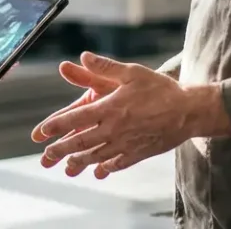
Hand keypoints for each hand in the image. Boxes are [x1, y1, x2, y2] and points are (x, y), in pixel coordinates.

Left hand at [31, 52, 230, 178]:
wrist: (189, 111)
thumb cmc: (160, 89)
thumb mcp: (132, 72)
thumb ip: (105, 67)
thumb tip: (82, 58)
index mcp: (110, 108)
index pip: (76, 118)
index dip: (56, 125)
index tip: (41, 132)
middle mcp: (115, 129)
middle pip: (81, 142)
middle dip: (61, 150)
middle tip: (46, 157)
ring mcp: (126, 143)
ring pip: (97, 156)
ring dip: (79, 163)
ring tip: (66, 168)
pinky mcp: (139, 153)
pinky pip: (118, 163)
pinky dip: (106, 168)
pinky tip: (99, 171)